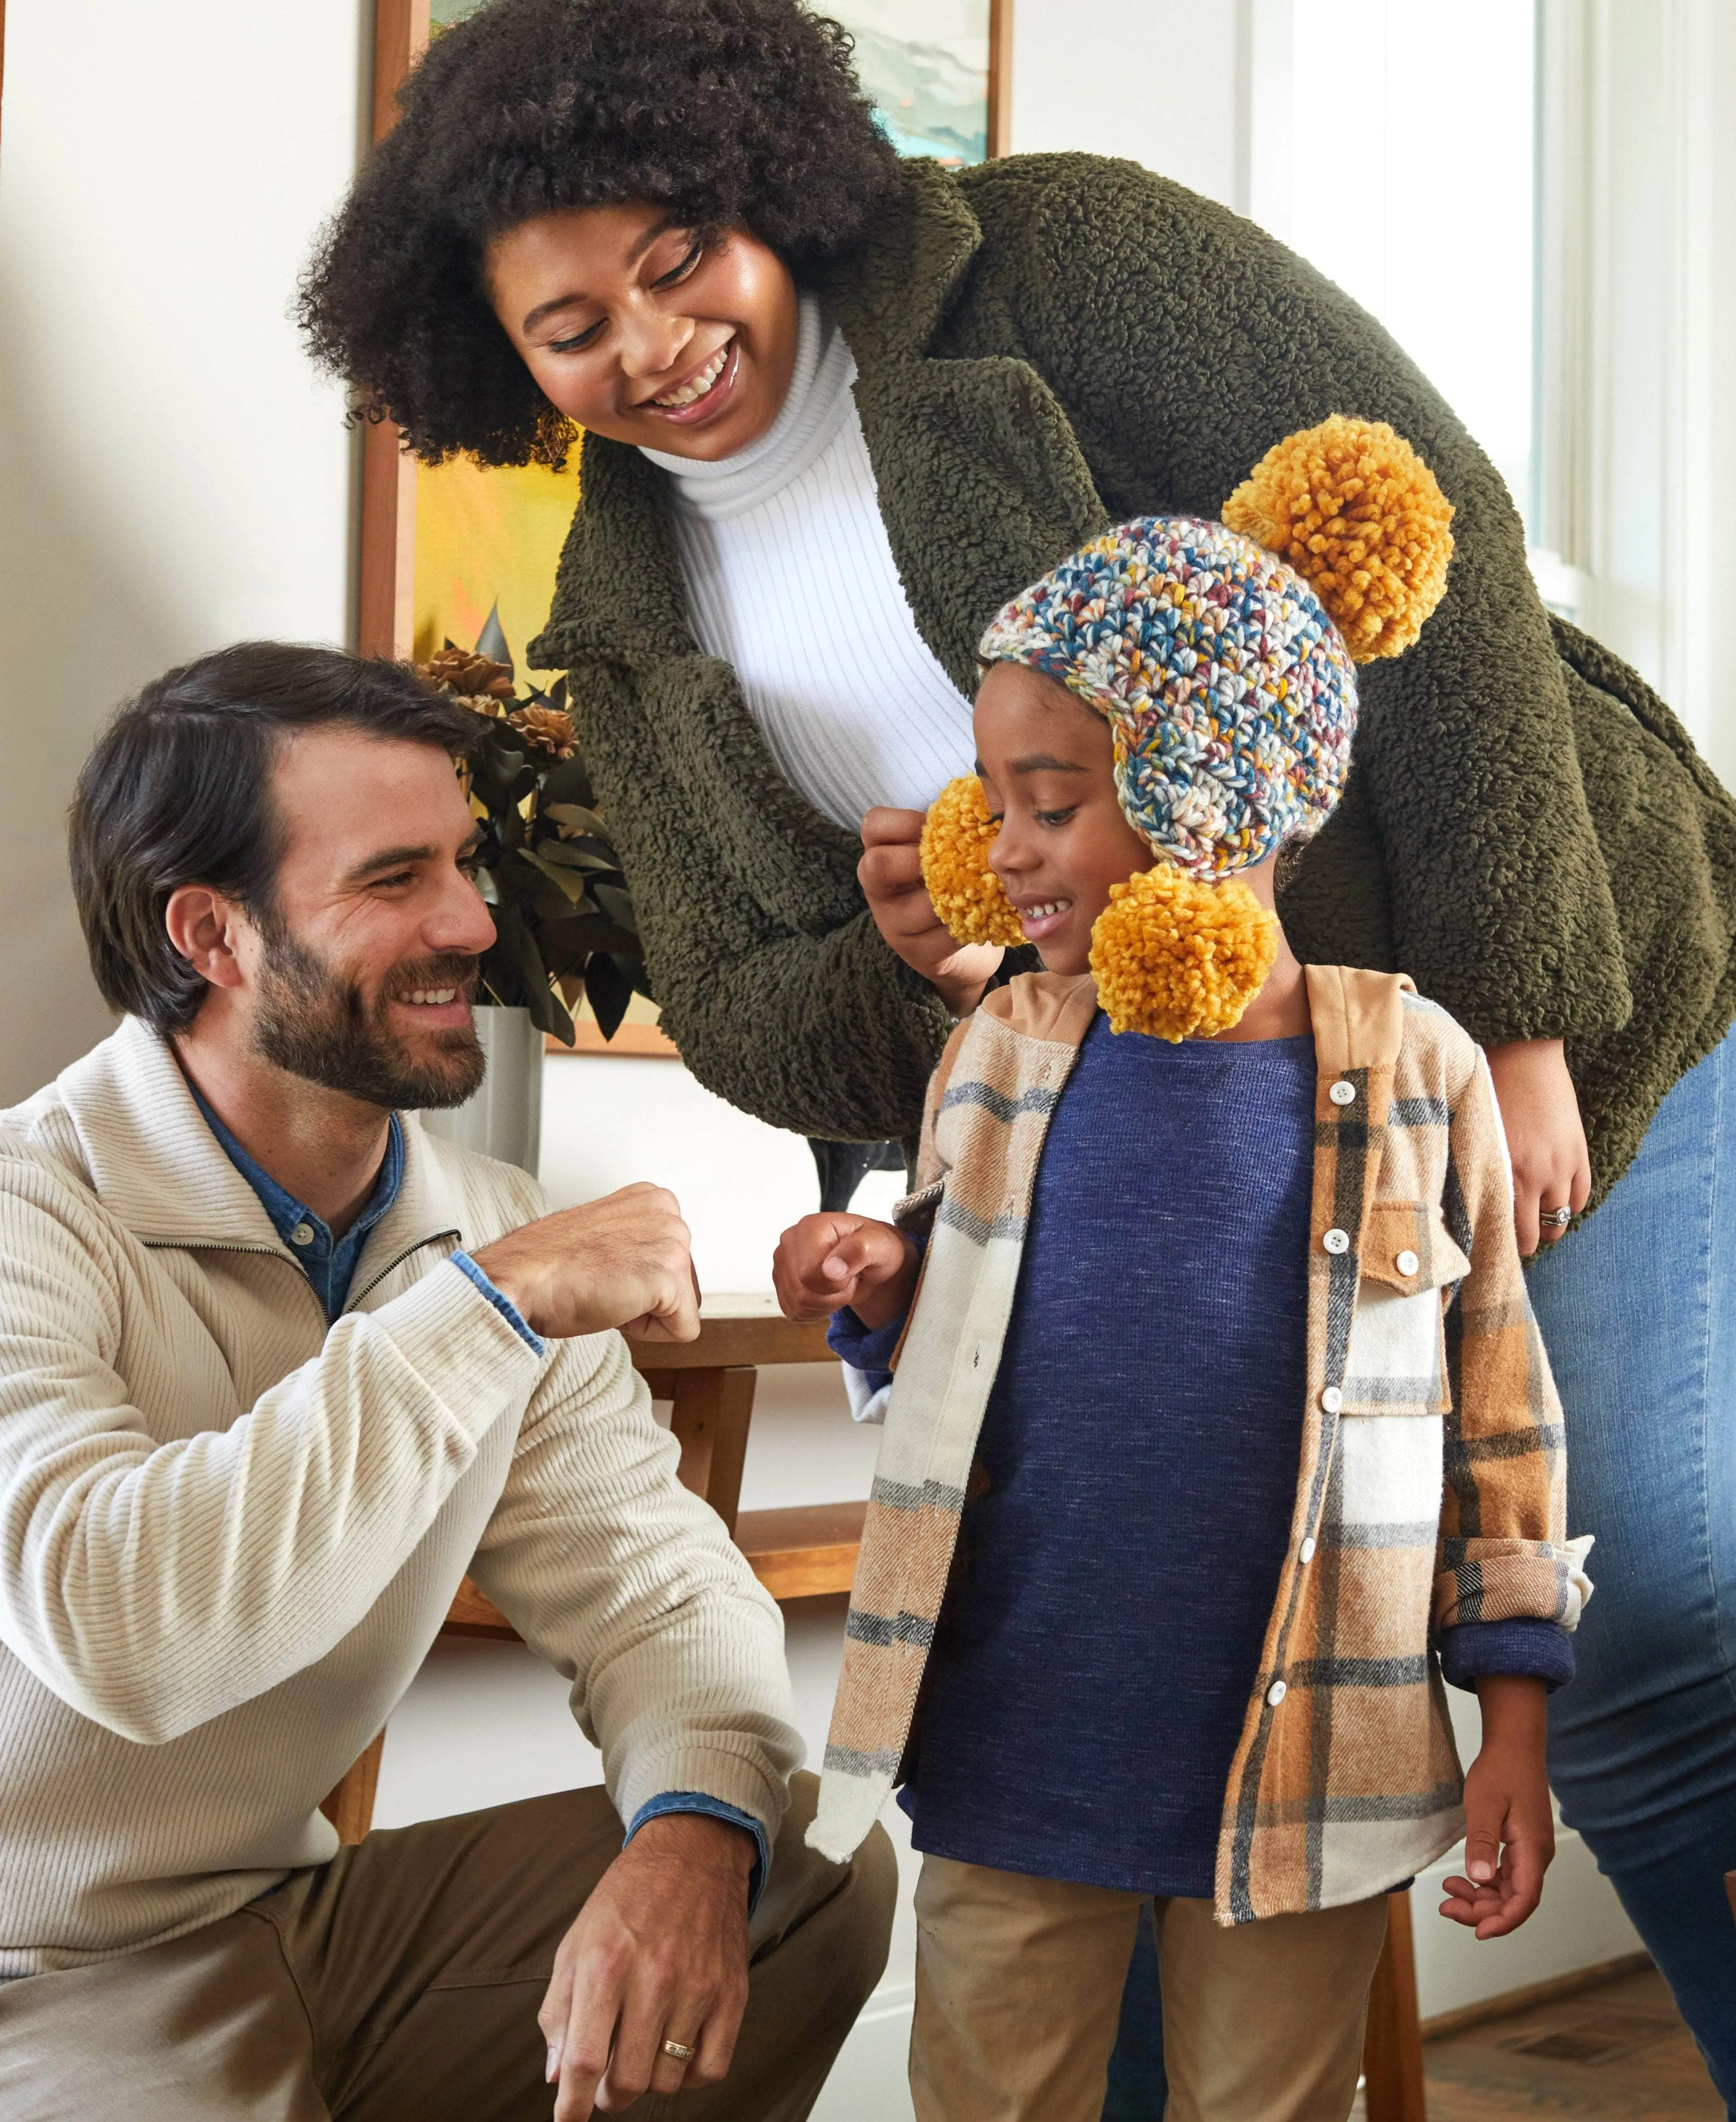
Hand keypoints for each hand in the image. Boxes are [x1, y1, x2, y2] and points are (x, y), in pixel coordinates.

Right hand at [470, 1183, 699, 1342]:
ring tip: (606, 1292)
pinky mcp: (670, 1276)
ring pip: (682, 1306)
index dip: (636, 1279)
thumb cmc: (548, 1264)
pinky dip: (649, 1333)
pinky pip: (683, 1329)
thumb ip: (635, 1243)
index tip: (603, 1270)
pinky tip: (614, 1308)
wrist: (522, 1279)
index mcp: (651, 1199)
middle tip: (603, 1283)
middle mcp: (667, 1211)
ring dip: (645, 1312)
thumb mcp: (606, 1236)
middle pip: (683, 1282)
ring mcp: (672, 1241)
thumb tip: (646, 1269)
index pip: (671, 1259)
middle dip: (646, 1295)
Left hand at [540, 1813, 754, 2118]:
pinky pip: (711, 2068)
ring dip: (648, 2079)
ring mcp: (698, 1987)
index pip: (584, 2060)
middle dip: (609, 2096)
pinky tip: (677, 2049)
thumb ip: (559, 2010)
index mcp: (605, 1964)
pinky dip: (691, 2074)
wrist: (693, 1852)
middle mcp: (653, 1978)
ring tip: (642, 2052)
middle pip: (627, 2081)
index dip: (571, 2106)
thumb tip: (557, 2077)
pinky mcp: (732, 1992)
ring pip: (668, 2079)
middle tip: (606, 2083)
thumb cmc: (627, 1898)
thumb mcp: (576, 1942)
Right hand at [774, 1211, 919, 1330]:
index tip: (852, 1271)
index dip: (836, 1284)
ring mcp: (782, 1261)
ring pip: (796, 1304)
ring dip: (826, 1304)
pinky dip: (815, 1310)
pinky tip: (828, 1293)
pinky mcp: (781, 1281)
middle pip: (801, 1292)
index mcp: (810, 1226)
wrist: (871, 1259)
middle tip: (849, 1278)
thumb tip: (830, 1269)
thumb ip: (858, 1251)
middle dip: (833, 1296)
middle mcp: (790, 1240)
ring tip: (840, 1283)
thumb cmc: (877, 1247)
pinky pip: (792, 1311)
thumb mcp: (880, 1245)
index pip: (809, 1274)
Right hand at [860, 806, 1001, 1016]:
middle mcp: (878, 891)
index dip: (906, 821)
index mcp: (879, 854)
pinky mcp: (921, 954)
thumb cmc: (953, 882)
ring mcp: (895, 926)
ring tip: (988, 884)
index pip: (873, 825)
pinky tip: (993, 912)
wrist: (960, 947)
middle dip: (921, 859)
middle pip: (877, 865)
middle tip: (958, 861)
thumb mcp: (943, 851)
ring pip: (923, 904)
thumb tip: (993, 794)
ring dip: (961, 892)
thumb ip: (951, 826)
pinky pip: (950, 933)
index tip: (936, 827)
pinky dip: (977, 920)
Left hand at [1438, 1674, 1553, 1938]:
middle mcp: (1536, 1856)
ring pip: (1508, 1890)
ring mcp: (1530, 1851)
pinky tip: (1460, 1880)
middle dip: (1482, 1912)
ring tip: (1447, 1895)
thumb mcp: (1484, 1804)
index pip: (1524, 1900)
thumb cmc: (1501, 1771)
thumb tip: (1481, 1880)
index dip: (1503, 1921)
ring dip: (1480, 1899)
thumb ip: (1482, 1842)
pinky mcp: (1520, 1845)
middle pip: (1514, 1900)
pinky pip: (1505, 1875)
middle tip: (1446, 1908)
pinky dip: (1484, 1883)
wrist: (1514, 1745)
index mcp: (1533, 1851)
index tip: (1477, 1931)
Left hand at [1485, 1039, 1591, 1255]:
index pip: (1501, 1229)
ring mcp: (1561, 1166)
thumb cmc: (1484, 1087)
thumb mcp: (1469, 1132)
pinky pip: (1581, 1197)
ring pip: (1559, 1221)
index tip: (1484, 1249)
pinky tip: (1555, 1204)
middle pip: (1533, 1235)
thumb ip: (1471, 1166)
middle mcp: (1534, 1176)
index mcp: (1500, 1171)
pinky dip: (1569, 1207)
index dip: (1494, 1244)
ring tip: (1532, 1223)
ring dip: (1546, 1226)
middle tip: (1509, 1242)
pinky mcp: (1580, 1152)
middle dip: (1521, 1244)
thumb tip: (1459, 1198)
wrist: (1523, 1051)